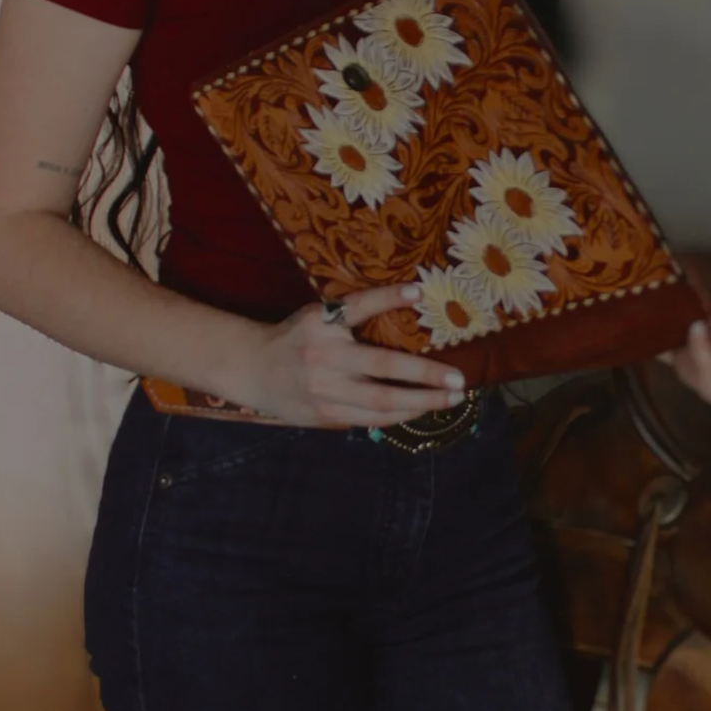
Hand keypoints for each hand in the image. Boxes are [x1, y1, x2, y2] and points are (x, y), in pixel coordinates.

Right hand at [235, 285, 467, 426]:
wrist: (251, 369)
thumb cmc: (296, 337)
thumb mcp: (320, 315)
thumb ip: (361, 307)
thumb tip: (416, 290)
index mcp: (321, 329)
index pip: (358, 309)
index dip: (388, 298)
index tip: (419, 292)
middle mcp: (324, 362)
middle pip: (382, 371)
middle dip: (424, 377)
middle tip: (459, 380)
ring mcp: (324, 393)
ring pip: (380, 404)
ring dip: (420, 403)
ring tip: (451, 398)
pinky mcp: (325, 416)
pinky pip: (370, 420)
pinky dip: (399, 416)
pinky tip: (422, 409)